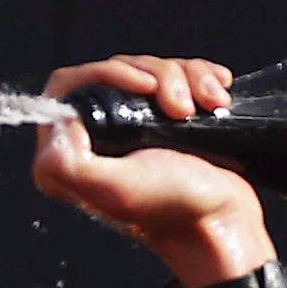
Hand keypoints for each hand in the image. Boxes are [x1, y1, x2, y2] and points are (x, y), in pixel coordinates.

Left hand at [33, 56, 278, 287]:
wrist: (224, 219)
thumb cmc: (174, 209)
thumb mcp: (117, 189)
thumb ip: (71, 164)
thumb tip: (61, 123)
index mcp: (67, 156)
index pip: (69, 86)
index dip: (106, 75)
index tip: (144, 87)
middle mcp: (93, 139)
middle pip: (115, 70)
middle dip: (157, 77)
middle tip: (182, 109)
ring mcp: (130, 127)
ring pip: (150, 69)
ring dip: (186, 79)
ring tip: (208, 107)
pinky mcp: (162, 118)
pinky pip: (177, 73)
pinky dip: (200, 79)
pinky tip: (215, 98)